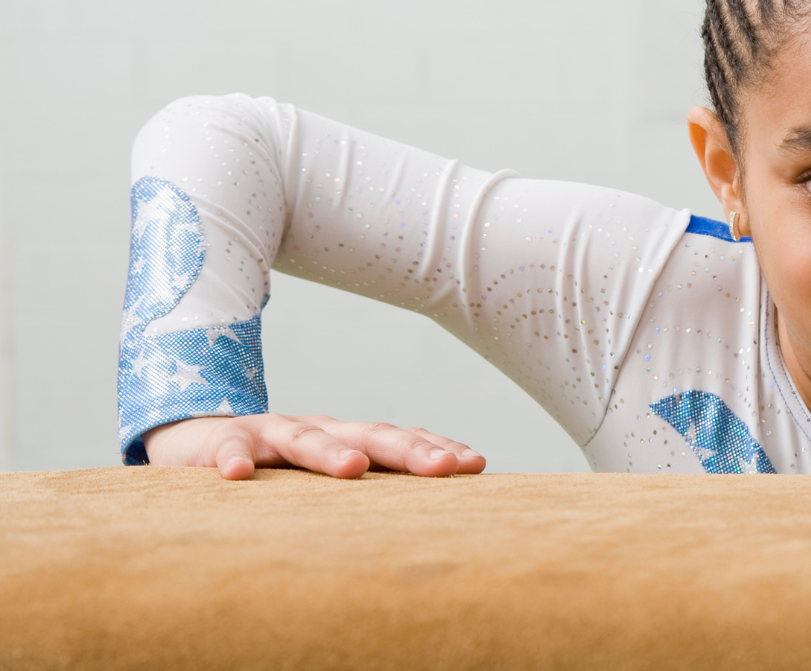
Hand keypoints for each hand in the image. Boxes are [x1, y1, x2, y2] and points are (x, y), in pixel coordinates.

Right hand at [141, 414, 485, 479]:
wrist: (198, 440)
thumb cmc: (278, 468)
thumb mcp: (326, 476)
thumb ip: (370, 489)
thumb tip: (433, 518)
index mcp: (349, 439)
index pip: (401, 439)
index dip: (437, 449)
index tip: (475, 465)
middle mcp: (320, 429)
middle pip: (369, 434)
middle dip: (409, 450)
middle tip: (443, 468)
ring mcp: (272, 432)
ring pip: (305, 439)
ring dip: (330, 453)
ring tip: (353, 469)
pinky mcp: (222, 442)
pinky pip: (229, 449)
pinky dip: (233, 459)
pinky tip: (237, 476)